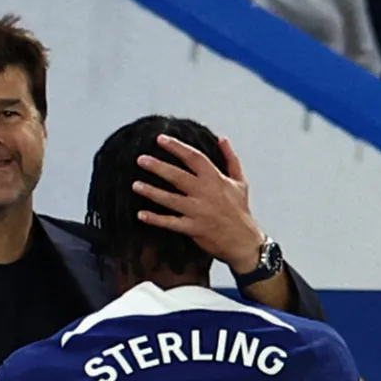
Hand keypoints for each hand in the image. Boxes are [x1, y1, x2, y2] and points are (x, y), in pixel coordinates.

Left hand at [132, 135, 265, 273]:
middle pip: (178, 176)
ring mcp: (198, 212)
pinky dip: (156, 219)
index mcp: (216, 179)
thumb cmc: (240, 211)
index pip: (194, 157)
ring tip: (136, 185)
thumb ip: (230, 158)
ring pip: (171, 199)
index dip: (176, 147)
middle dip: (158, 167)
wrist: (244, 241)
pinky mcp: (193, 228)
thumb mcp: (240, 182)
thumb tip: (222, 139)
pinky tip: (141, 214)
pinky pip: (171, 223)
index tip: (161, 139)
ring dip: (152, 192)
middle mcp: (206, 193)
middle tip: (141, 160)